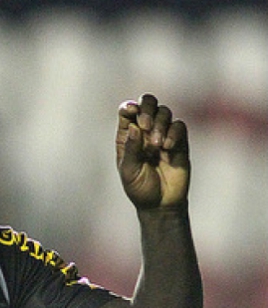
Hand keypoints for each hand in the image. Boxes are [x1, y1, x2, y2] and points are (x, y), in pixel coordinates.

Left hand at [116, 93, 189, 209]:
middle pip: (148, 104)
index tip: (132, 110)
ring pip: (165, 112)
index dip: (129, 106)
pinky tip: (168, 148)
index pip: (127, 111)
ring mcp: (163, 134)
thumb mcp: (129, 170)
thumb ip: (131, 149)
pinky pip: (179, 126)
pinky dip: (174, 132)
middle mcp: (145, 131)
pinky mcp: (179, 142)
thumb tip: (134, 127)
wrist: (160, 204)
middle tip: (146, 126)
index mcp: (127, 135)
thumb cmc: (139, 188)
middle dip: (147, 109)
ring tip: (157, 146)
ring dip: (160, 124)